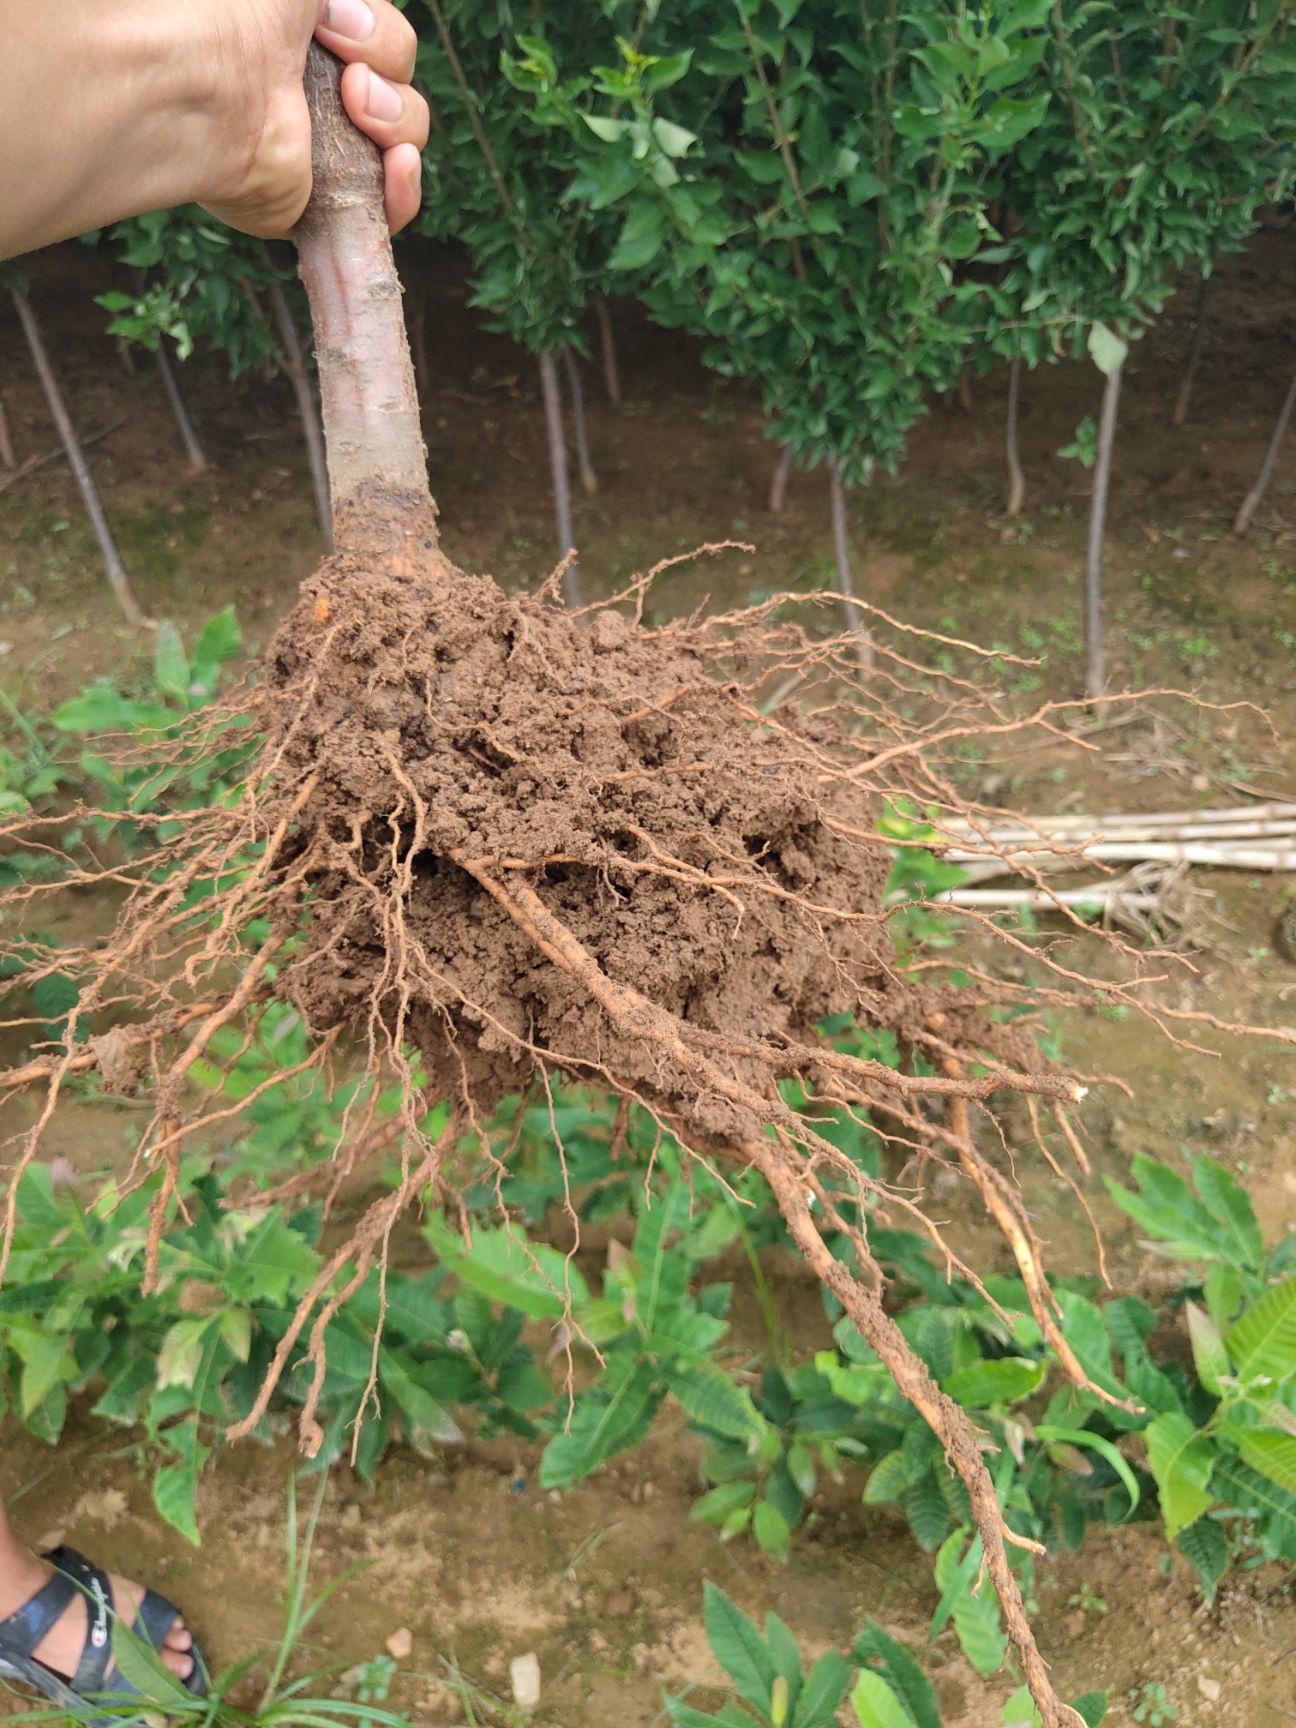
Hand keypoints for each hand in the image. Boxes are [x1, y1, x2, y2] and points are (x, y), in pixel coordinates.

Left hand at [201, 0, 429, 237]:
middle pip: (398, 78)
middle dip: (389, 61)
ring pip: (405, 135)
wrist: (207, 80)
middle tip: (348, 71)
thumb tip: (344, 6)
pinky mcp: (327, 205)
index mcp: (300, 33)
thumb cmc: (234, 10)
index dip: (374, 25)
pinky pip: (391, 204)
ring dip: (399, 117)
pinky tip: (398, 162)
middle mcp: (312, 89)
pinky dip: (405, 185)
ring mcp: (323, 149)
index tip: (332, 17)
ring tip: (358, 108)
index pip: (373, 32)